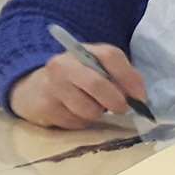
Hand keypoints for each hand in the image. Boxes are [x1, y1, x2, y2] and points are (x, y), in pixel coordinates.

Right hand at [9, 45, 147, 128]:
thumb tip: (140, 97)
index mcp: (83, 50)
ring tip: (92, 107)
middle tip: (122, 109)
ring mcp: (52, 86)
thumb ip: (120, 77)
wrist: (34, 88)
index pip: (110, 56)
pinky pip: (75, 123)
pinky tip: (74, 112)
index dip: (129, 78)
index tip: (140, 97)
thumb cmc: (77, 79)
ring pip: (88, 110)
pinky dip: (82, 122)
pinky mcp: (44, 107)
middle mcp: (64, 64)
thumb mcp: (97, 69)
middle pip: (98, 84)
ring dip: (97, 114)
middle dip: (116, 101)